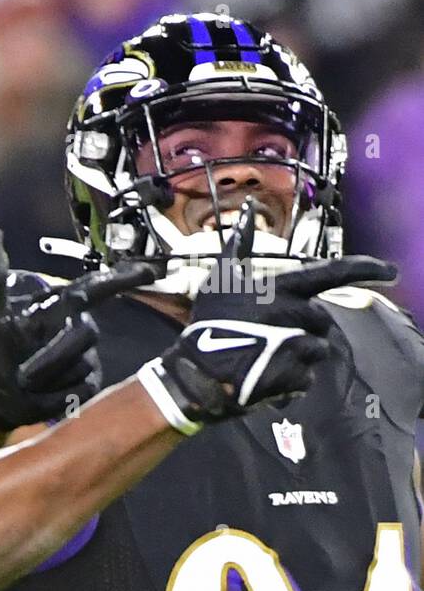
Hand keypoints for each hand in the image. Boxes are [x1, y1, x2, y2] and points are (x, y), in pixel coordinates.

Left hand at [0, 221, 155, 430]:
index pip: (93, 287)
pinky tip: (36, 395)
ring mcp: (85, 357)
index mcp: (58, 305)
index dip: (121, 278)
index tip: (152, 272)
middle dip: (52, 356)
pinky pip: (79, 391)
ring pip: (81, 366)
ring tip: (22, 381)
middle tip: (21, 375)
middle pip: (85, 334)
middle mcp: (77, 327)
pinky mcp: (86, 385)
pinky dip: (54, 396)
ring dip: (47, 378)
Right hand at [139, 198, 393, 431]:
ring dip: (296, 354)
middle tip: (270, 336)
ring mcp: (299, 346)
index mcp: (285, 288)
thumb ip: (238, 245)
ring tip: (264, 357)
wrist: (197, 371)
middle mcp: (298, 314)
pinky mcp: (297, 376)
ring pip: (315, 349)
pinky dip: (289, 380)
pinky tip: (264, 376)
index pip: (337, 271)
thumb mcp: (219, 277)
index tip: (392, 272)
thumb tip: (247, 210)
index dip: (368, 268)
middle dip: (303, 328)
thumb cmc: (209, 321)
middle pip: (321, 320)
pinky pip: (305, 378)